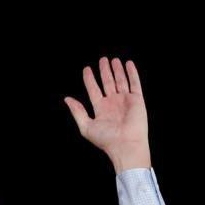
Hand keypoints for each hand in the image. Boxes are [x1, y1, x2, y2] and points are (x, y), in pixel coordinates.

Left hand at [64, 58, 150, 172]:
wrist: (126, 145)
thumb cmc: (106, 139)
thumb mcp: (86, 126)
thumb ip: (77, 112)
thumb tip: (67, 99)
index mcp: (101, 109)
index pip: (94, 90)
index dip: (89, 79)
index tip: (87, 69)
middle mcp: (113, 103)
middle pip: (107, 82)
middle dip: (105, 71)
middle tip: (102, 60)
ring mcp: (125, 101)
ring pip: (120, 81)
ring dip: (117, 70)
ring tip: (113, 60)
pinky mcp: (137, 100)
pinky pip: (134, 83)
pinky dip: (132, 73)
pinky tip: (128, 64)